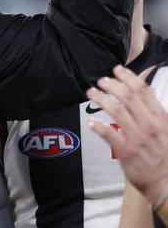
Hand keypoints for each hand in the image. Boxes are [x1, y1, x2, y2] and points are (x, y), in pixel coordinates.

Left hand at [87, 66, 167, 206]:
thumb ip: (155, 109)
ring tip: (91, 93)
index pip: (144, 91)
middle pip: (128, 97)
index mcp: (160, 118)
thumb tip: (148, 89)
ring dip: (102, 99)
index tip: (117, 70)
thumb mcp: (165, 127)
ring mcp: (138, 138)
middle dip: (112, 85)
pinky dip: (99, 126)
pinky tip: (91, 121)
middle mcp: (150, 125)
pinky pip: (110, 135)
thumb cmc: (162, 152)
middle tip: (101, 80)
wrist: (163, 180)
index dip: (129, 77)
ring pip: (116, 111)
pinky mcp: (126, 151)